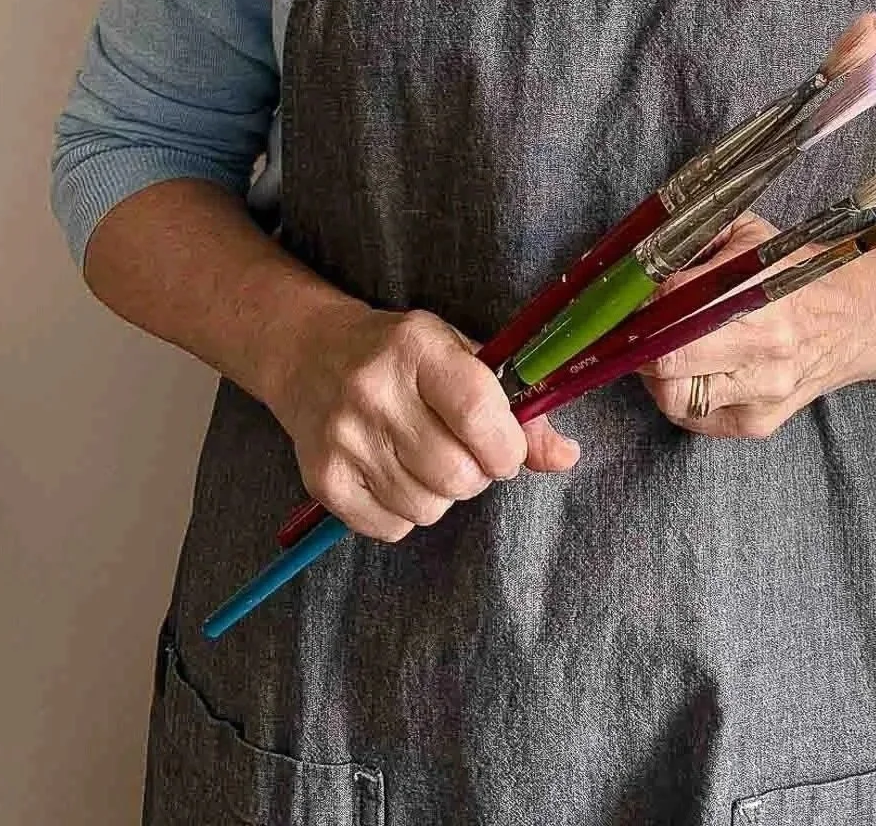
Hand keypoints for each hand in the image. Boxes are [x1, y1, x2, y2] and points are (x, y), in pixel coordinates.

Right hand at [271, 302, 579, 540]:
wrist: (308, 352)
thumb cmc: (400, 355)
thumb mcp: (460, 356)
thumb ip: (516, 409)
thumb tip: (567, 457)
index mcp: (417, 348)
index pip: (480, 413)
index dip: (507, 447)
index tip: (504, 448)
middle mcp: (374, 390)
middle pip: (457, 475)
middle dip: (475, 474)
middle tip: (461, 452)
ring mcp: (343, 437)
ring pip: (428, 508)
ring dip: (440, 494)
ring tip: (423, 457)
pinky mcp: (322, 479)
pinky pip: (391, 528)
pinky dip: (403, 512)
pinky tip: (392, 472)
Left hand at [638, 211, 868, 439]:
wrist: (853, 320)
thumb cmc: (789, 271)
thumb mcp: (745, 234)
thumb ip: (688, 240)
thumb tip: (628, 257)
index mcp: (758, 290)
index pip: (669, 302)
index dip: (635, 301)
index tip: (620, 296)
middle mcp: (764, 346)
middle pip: (665, 359)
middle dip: (636, 343)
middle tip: (629, 327)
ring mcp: (762, 391)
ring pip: (673, 396)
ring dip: (654, 373)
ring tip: (661, 346)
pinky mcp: (758, 423)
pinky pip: (693, 418)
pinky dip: (678, 395)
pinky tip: (689, 370)